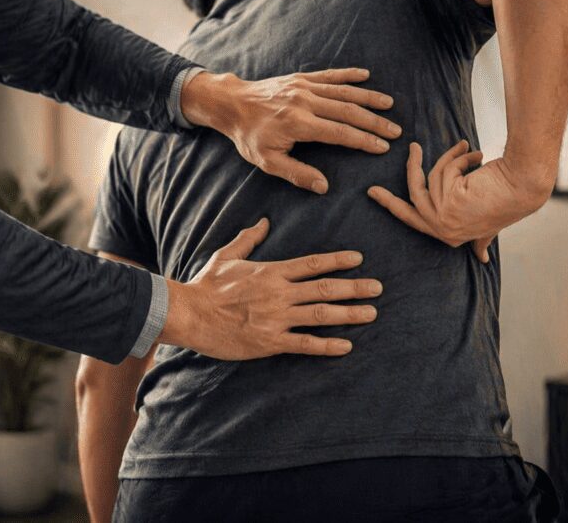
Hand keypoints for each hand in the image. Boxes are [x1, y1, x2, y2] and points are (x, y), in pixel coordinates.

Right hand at [160, 218, 381, 359]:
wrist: (189, 313)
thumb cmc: (206, 285)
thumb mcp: (226, 256)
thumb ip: (247, 239)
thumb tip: (263, 222)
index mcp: (271, 271)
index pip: (312, 264)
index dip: (338, 261)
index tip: (358, 259)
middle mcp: (279, 293)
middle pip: (325, 288)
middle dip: (355, 288)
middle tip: (378, 288)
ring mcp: (276, 318)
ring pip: (321, 315)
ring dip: (349, 314)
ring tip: (371, 313)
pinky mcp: (270, 341)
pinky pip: (305, 344)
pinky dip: (327, 345)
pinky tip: (346, 345)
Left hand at [181, 68, 399, 193]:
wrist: (232, 104)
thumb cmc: (249, 136)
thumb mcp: (267, 161)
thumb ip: (297, 173)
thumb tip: (324, 186)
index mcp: (299, 124)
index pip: (340, 133)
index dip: (364, 140)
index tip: (383, 147)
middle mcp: (305, 102)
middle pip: (348, 111)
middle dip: (374, 122)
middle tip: (396, 131)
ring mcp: (303, 87)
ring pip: (343, 92)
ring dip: (368, 98)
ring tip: (389, 105)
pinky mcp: (301, 78)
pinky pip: (329, 75)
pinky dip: (348, 75)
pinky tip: (365, 75)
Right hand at [367, 140, 547, 262]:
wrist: (524, 187)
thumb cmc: (509, 202)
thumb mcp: (488, 225)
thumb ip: (481, 241)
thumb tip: (483, 260)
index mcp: (451, 236)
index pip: (413, 220)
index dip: (393, 205)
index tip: (374, 193)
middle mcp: (444, 230)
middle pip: (410, 198)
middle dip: (398, 179)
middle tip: (392, 164)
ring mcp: (444, 217)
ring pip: (432, 176)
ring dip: (452, 158)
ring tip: (471, 151)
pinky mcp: (448, 202)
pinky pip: (444, 170)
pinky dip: (461, 157)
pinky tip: (477, 156)